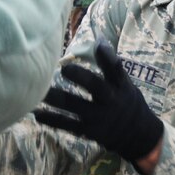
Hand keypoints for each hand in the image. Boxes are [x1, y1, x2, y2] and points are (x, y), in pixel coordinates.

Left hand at [35, 39, 163, 164]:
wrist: (137, 136)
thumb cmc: (125, 101)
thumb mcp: (125, 84)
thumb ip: (110, 66)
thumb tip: (98, 38)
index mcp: (121, 86)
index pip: (116, 69)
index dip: (108, 56)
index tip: (99, 43)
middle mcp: (110, 100)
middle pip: (96, 87)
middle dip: (81, 77)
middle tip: (65, 68)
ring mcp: (98, 117)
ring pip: (74, 106)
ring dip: (55, 98)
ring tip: (38, 91)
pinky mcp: (87, 131)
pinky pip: (66, 125)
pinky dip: (51, 119)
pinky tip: (37, 114)